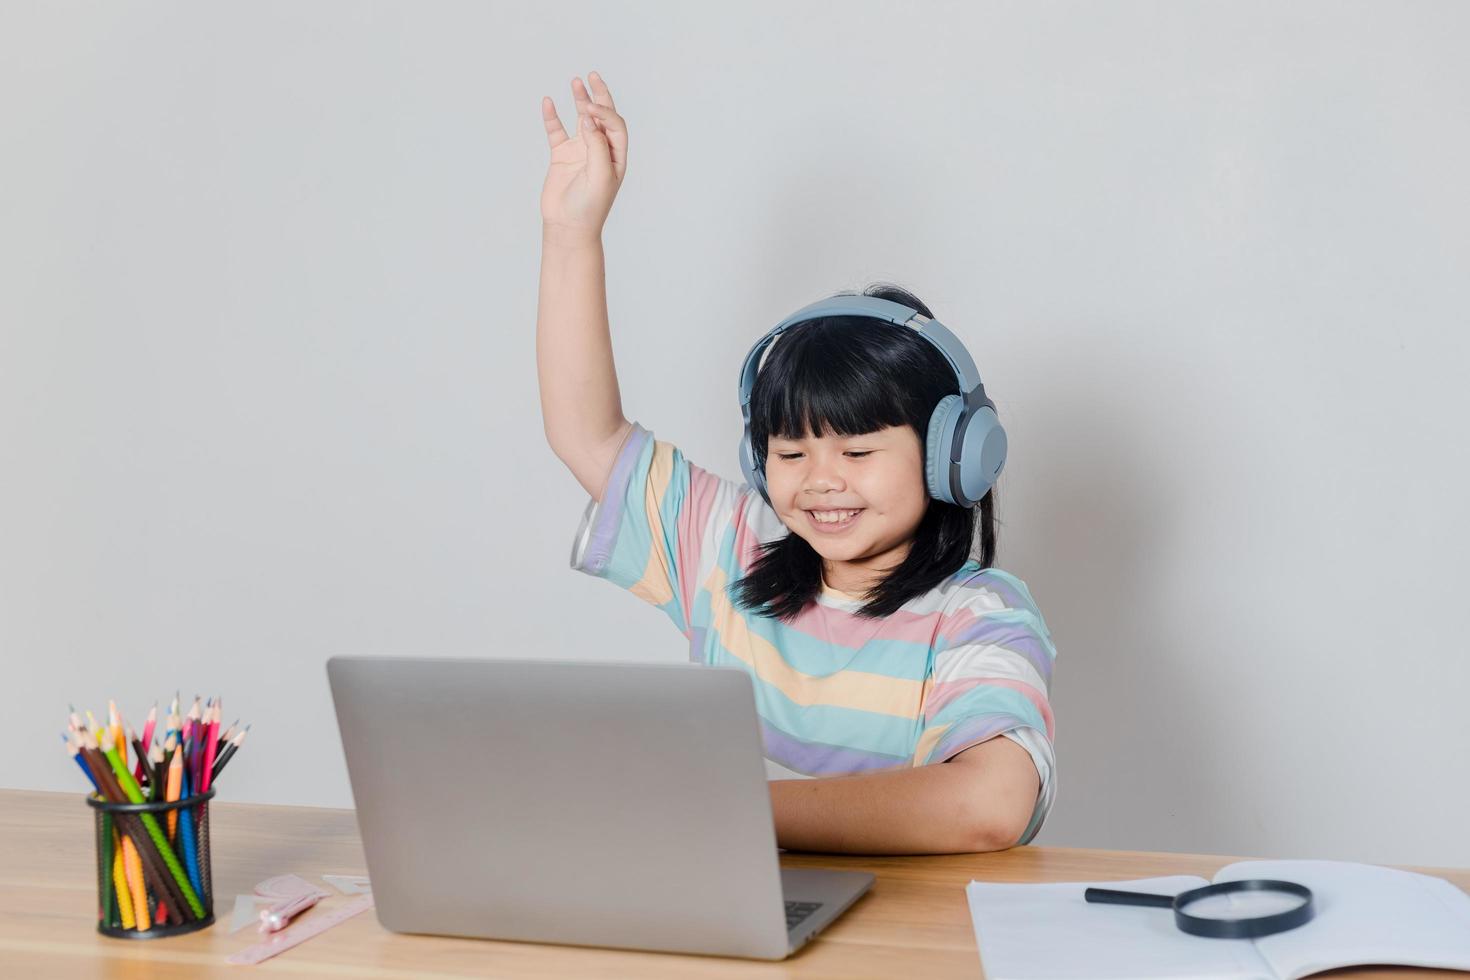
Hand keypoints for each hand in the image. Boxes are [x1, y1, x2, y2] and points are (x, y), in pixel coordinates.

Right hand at [540, 71, 628, 242]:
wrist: (568, 227)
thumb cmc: (590, 207)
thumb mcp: (600, 176)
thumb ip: (597, 145)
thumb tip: (589, 118)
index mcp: (616, 156)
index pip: (614, 125)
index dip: (604, 112)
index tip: (588, 109)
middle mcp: (600, 151)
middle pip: (602, 117)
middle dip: (600, 96)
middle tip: (593, 76)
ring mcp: (580, 152)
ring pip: (581, 120)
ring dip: (579, 100)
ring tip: (576, 82)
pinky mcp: (561, 156)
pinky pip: (556, 131)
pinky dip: (552, 117)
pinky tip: (548, 102)